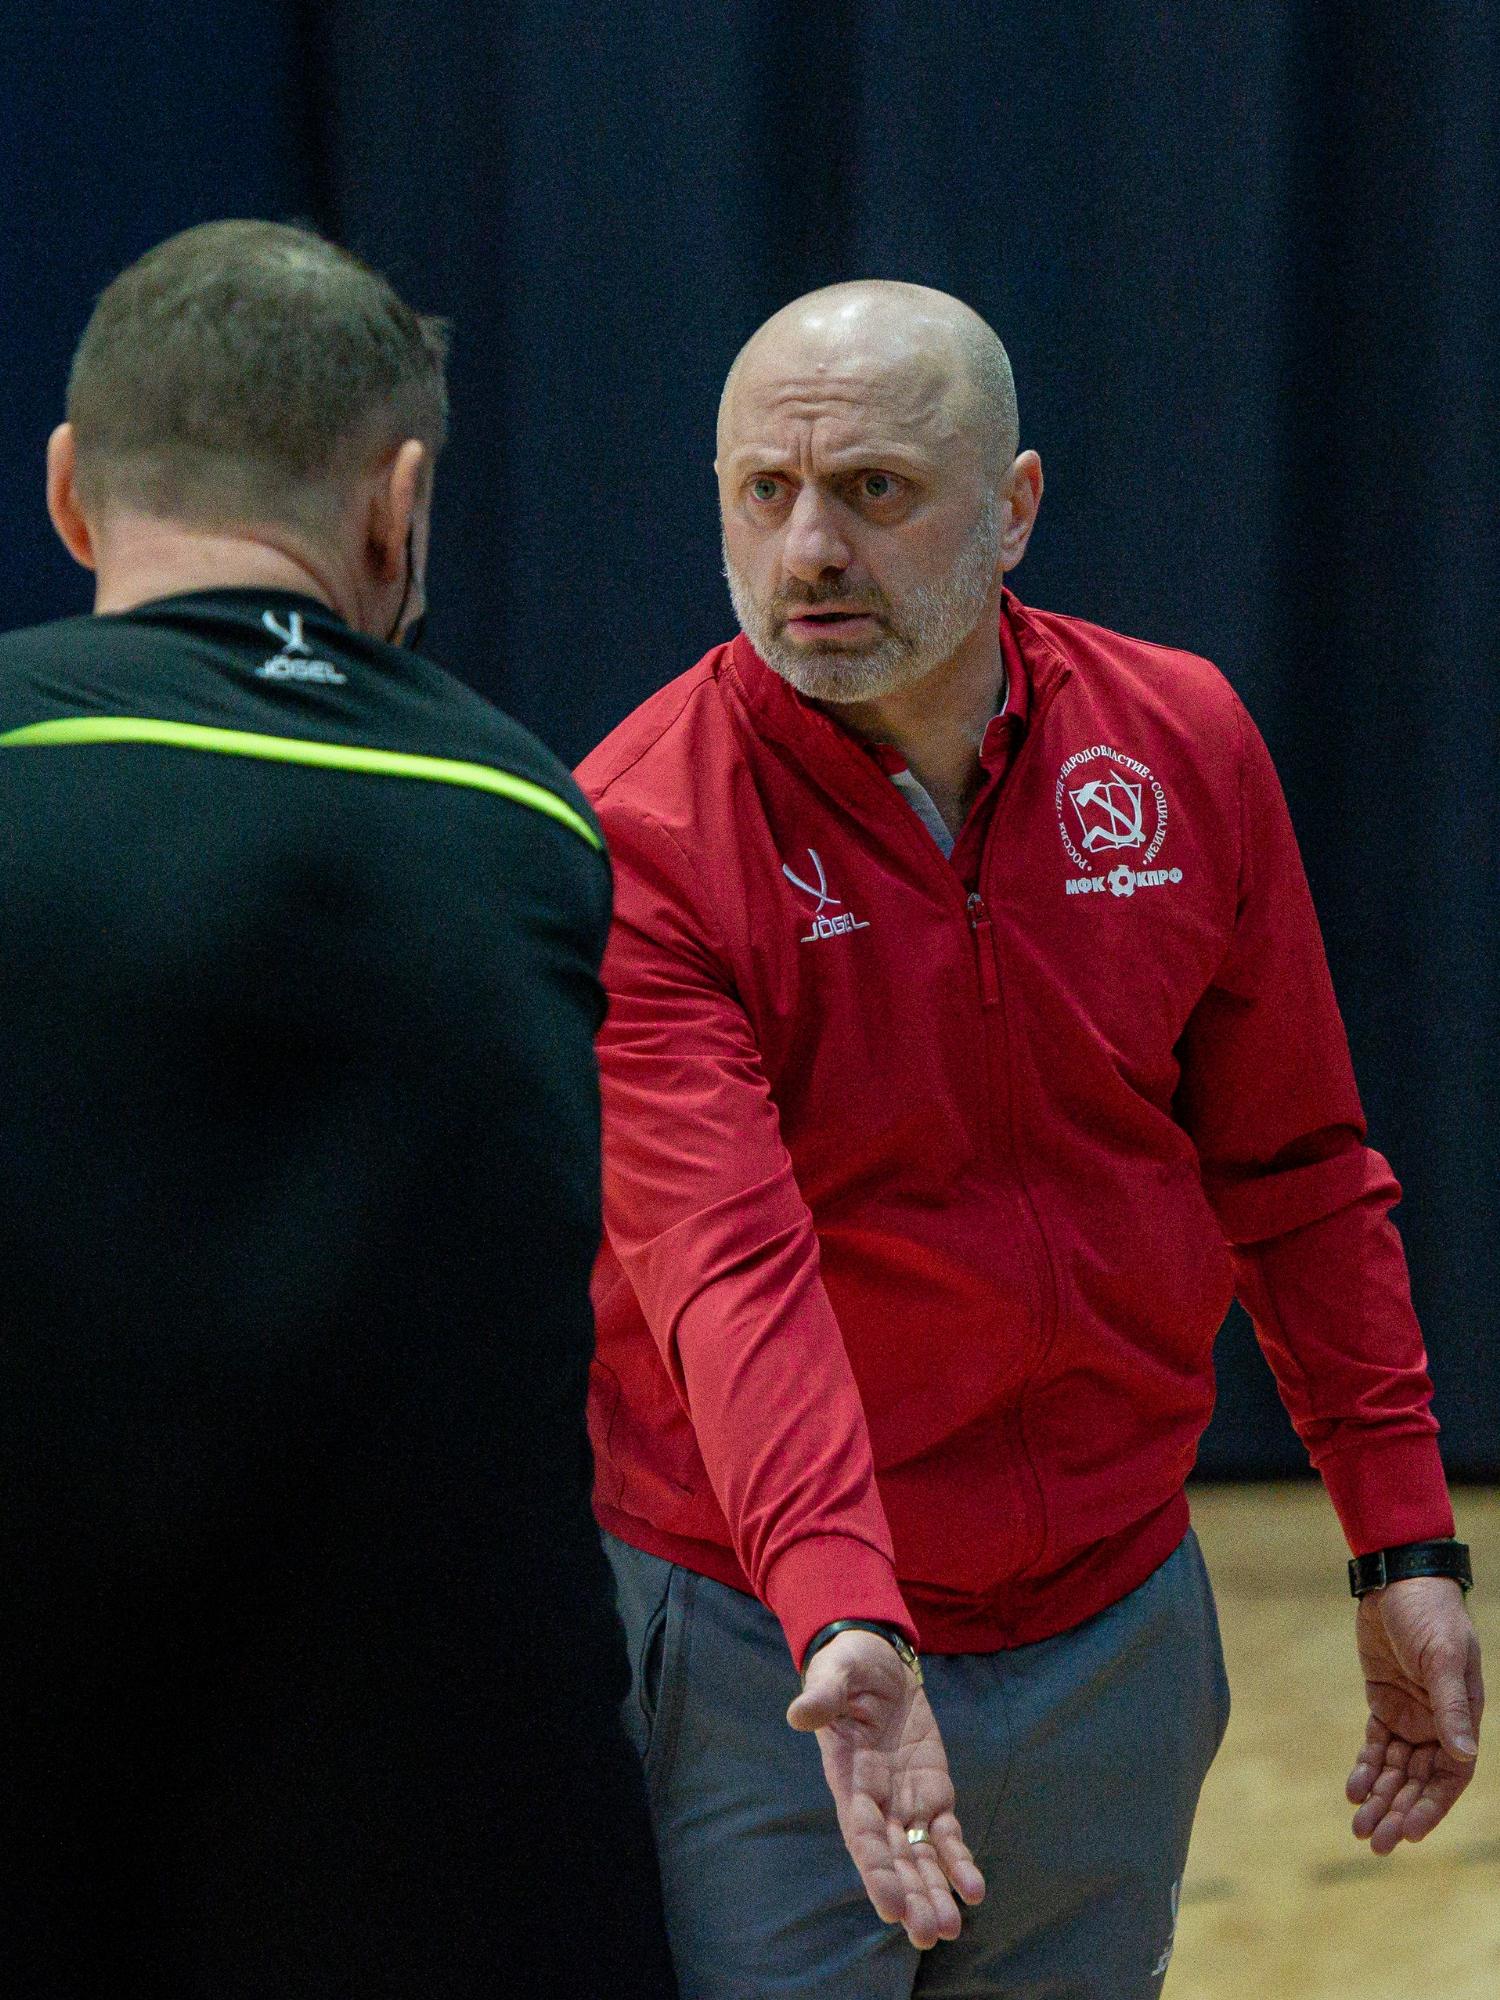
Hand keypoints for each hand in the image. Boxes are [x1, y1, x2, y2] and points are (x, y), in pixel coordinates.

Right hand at [786, 1629, 984, 1949]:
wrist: (879, 1659)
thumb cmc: (850, 1665)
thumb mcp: (836, 1671)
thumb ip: (823, 1695)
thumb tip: (800, 1713)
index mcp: (849, 1777)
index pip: (863, 1830)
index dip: (876, 1867)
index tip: (891, 1905)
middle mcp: (876, 1800)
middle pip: (892, 1857)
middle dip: (909, 1895)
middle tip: (925, 1934)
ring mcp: (906, 1800)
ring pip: (919, 1856)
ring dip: (932, 1892)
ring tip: (947, 1930)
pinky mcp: (933, 1792)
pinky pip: (946, 1834)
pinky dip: (958, 1862)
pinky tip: (973, 1891)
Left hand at [1347, 1575, 1483, 1853]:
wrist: (1397, 1581)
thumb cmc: (1430, 1615)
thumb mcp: (1443, 1656)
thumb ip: (1451, 1705)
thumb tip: (1464, 1753)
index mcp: (1462, 1717)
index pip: (1451, 1776)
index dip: (1432, 1807)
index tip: (1411, 1832)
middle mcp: (1438, 1723)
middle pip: (1420, 1781)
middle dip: (1400, 1812)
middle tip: (1376, 1842)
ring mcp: (1411, 1715)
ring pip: (1397, 1770)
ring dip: (1380, 1799)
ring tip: (1359, 1827)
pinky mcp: (1384, 1703)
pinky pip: (1376, 1746)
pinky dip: (1365, 1769)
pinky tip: (1352, 1790)